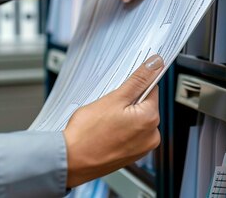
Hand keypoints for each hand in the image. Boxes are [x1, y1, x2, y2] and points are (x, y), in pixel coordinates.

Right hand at [62, 55, 162, 187]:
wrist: (70, 160)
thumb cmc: (88, 133)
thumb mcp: (115, 98)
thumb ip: (138, 80)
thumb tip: (155, 64)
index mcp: (151, 119)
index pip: (152, 89)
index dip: (135, 85)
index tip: (122, 87)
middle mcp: (151, 136)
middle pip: (145, 105)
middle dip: (128, 102)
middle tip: (108, 107)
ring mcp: (142, 148)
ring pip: (136, 119)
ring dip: (123, 116)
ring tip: (105, 121)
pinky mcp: (131, 155)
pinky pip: (130, 134)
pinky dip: (120, 129)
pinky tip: (106, 131)